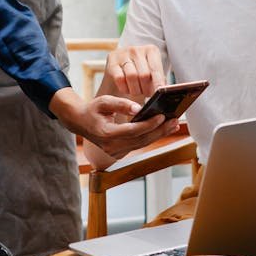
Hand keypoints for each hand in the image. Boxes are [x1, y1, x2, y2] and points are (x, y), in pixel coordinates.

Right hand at [50, 89, 179, 158]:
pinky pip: (138, 145)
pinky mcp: (119, 154)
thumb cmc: (93, 109)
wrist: (80, 122)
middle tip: (174, 120)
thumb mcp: (104, 102)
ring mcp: (115, 152)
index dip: (149, 124)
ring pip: (142, 144)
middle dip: (159, 130)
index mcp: (106, 134)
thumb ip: (121, 104)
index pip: (133, 130)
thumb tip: (139, 108)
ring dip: (158, 134)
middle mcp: (111, 147)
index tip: (162, 116)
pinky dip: (151, 137)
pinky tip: (162, 129)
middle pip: (141, 139)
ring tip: (173, 124)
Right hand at [104, 45, 165, 97]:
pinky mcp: (111, 60)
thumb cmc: (140, 73)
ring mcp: (123, 53)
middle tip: (146, 95)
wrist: (120, 69)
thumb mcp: (152, 73)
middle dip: (146, 89)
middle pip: (144, 74)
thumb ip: (159, 80)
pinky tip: (126, 89)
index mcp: (151, 50)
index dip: (158, 83)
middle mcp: (136, 49)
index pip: (156, 69)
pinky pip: (119, 78)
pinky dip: (124, 87)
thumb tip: (165, 90)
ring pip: (132, 76)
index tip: (159, 93)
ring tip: (137, 92)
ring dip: (135, 89)